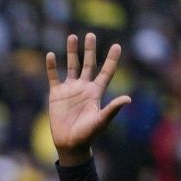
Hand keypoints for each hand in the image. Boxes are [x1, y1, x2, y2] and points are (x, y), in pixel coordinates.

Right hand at [46, 33, 130, 166]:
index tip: (116, 45)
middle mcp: (84, 88)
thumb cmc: (87, 135)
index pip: (105, 72)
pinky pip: (54, 77)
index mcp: (96, 92)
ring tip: (72, 37)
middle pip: (88, 64)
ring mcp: (70, 90)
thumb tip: (128, 99)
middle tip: (91, 35)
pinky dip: (52, 67)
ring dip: (72, 52)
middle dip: (90, 50)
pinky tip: (51, 55)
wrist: (70, 145)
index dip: (111, 60)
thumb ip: (112, 109)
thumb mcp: (100, 121)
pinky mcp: (57, 95)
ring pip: (71, 66)